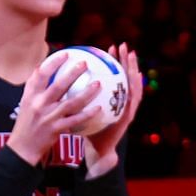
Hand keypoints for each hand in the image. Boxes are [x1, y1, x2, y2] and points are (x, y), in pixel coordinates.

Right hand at [9, 58, 102, 166]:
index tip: (65, 53)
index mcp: (30, 96)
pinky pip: (75, 120)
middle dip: (72, 73)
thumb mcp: (27, 103)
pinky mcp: (56, 129)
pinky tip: (99, 108)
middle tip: (85, 63)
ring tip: (98, 84)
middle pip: (57, 86)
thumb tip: (46, 69)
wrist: (22, 147)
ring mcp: (48, 117)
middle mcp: (39, 104)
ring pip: (70, 102)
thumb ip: (37, 89)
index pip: (40, 75)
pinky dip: (87, 113)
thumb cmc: (28, 123)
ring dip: (86, 93)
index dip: (53, 63)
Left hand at [84, 44, 143, 174]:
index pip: (113, 77)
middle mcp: (121, 102)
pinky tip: (135, 77)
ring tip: (131, 55)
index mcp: (111, 99)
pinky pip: (133, 100)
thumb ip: (75, 97)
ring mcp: (126, 108)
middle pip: (125, 77)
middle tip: (124, 45)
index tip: (110, 48)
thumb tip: (60, 81)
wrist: (97, 150)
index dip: (113, 63)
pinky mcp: (127, 117)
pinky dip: (135, 87)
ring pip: (133, 85)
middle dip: (126, 61)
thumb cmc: (87, 130)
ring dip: (133, 69)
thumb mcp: (80, 111)